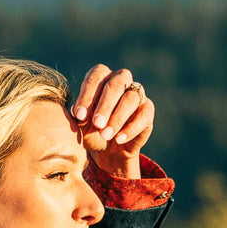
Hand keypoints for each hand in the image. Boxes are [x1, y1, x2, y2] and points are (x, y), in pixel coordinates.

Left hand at [71, 64, 154, 179]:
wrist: (109, 151)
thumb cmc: (92, 132)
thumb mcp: (82, 126)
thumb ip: (80, 118)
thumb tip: (79, 115)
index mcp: (101, 77)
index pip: (95, 77)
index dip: (87, 95)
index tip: (79, 116)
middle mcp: (121, 80)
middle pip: (115, 84)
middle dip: (105, 105)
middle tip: (97, 123)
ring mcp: (136, 94)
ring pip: (130, 99)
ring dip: (117, 118)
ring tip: (105, 135)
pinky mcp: (147, 110)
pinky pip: (143, 115)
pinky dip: (131, 128)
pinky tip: (118, 139)